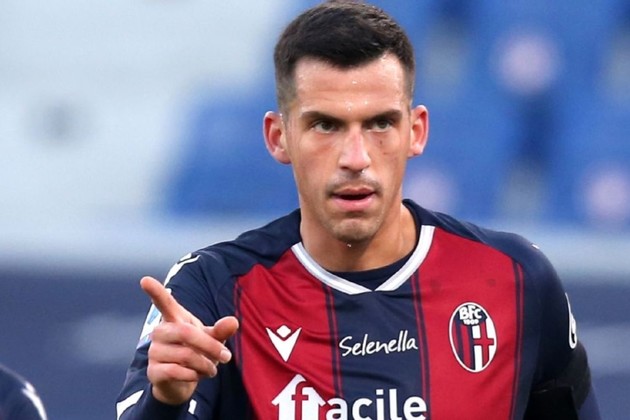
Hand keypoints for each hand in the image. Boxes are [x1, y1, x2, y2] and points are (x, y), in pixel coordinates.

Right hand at [139, 276, 238, 405]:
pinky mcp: (153, 371)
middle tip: (226, 356)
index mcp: (174, 319)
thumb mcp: (211, 340)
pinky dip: (193, 376)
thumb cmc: (197, 353)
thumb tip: (233, 321)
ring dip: (205, 365)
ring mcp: (154, 352)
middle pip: (186, 333)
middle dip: (210, 346)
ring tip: (211, 369)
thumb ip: (221, 330)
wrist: (182, 383)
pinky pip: (176, 371)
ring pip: (185, 355)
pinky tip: (196, 376)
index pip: (164, 303)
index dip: (156, 291)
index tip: (145, 280)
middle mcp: (160, 332)